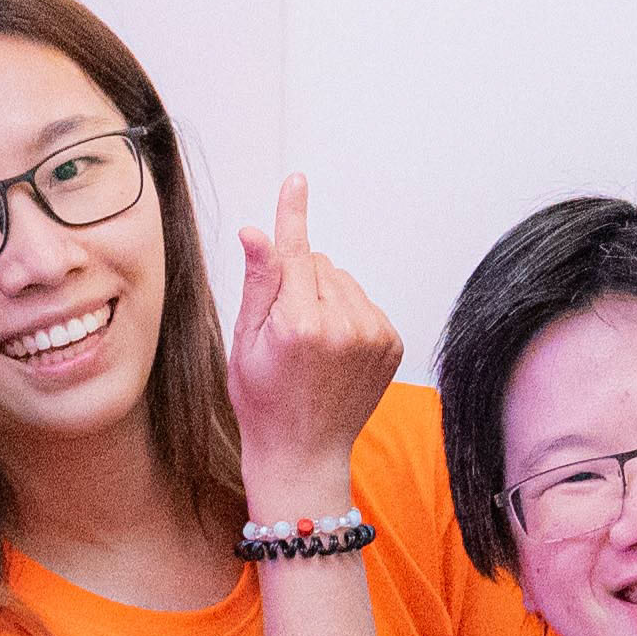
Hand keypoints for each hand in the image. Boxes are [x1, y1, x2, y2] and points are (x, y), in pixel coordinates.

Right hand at [223, 175, 400, 502]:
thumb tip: (257, 232)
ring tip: (311, 345)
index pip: (295, 253)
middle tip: (285, 330)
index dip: (292, 217)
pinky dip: (349, 316)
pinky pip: (365, 303)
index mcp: (299, 325)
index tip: (297, 181)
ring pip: (344, 282)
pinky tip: (334, 352)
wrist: (304, 454)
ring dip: (327, 298)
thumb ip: (258, 283)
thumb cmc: (263, 402)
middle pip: (320, 266)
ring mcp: (373, 335)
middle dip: (301, 283)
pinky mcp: (391, 342)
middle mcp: (342, 326)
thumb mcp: (245, 342)